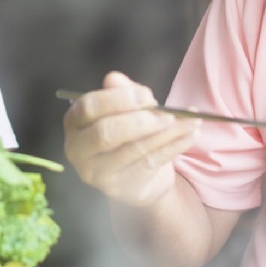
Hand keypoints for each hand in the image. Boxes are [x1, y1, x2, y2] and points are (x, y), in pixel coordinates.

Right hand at [63, 71, 198, 207]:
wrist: (135, 178)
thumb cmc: (126, 134)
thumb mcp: (124, 109)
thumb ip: (120, 93)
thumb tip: (113, 78)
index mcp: (74, 122)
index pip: (88, 108)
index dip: (117, 99)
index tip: (146, 95)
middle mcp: (78, 150)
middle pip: (105, 133)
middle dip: (140, 121)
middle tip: (167, 113)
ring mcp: (98, 172)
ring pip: (134, 149)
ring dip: (167, 132)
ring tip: (191, 120)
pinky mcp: (121, 188)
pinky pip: (151, 163)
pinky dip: (174, 146)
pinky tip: (190, 134)